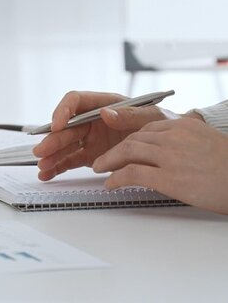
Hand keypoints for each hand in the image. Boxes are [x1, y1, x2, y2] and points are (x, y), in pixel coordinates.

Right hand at [33, 91, 178, 180]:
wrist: (170, 145)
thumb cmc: (162, 124)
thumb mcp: (151, 116)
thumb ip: (128, 115)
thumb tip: (104, 113)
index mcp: (104, 104)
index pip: (76, 101)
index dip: (63, 111)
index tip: (58, 124)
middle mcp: (92, 120)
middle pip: (66, 127)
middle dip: (52, 139)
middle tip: (41, 151)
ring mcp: (90, 139)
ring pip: (64, 146)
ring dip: (51, 155)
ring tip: (42, 166)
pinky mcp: (91, 155)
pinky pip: (70, 161)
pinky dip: (58, 168)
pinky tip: (47, 174)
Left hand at [93, 118, 227, 214]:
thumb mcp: (209, 142)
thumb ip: (188, 140)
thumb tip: (172, 149)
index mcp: (186, 125)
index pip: (148, 128)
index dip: (131, 139)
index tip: (123, 148)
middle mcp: (176, 136)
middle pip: (134, 139)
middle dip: (115, 150)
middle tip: (104, 160)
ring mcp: (171, 156)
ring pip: (128, 152)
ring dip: (109, 161)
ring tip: (101, 169)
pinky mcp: (169, 177)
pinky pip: (131, 173)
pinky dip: (116, 178)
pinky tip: (111, 184)